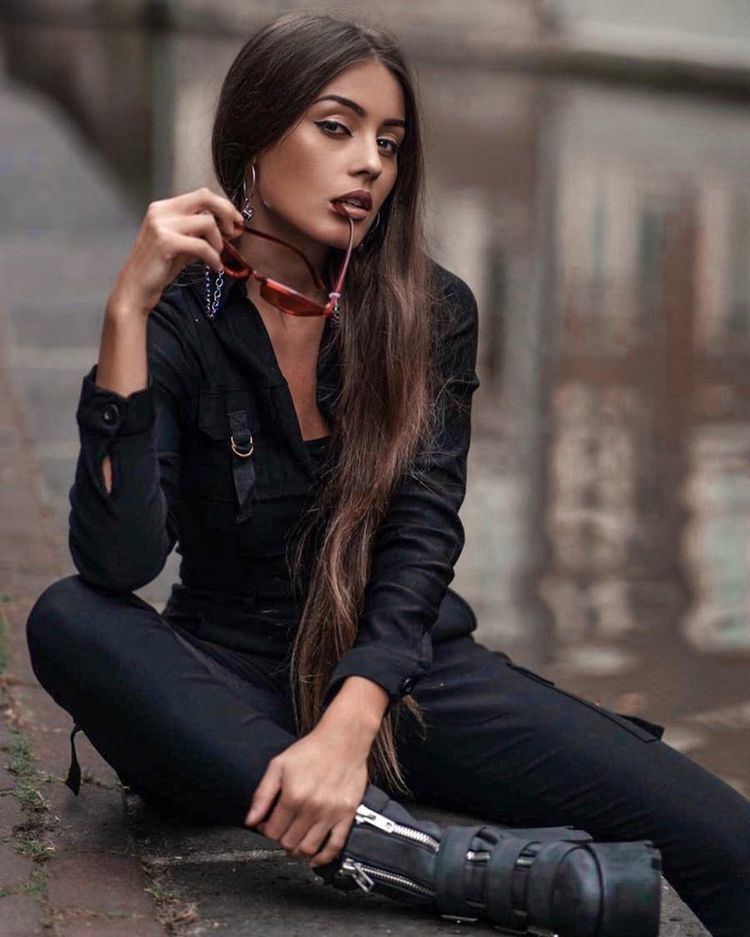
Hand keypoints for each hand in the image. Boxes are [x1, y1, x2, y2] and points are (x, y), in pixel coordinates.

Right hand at [108, 186, 245, 316]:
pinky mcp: (166, 242)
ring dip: (218, 242)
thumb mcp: (183, 245)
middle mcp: (161, 211)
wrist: (136, 287)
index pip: (202, 195)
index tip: (236, 221)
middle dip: (226, 213)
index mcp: (164, 208)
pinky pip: (201, 245)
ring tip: (216, 257)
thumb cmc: (159, 268)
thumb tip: (232, 229)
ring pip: (207, 222)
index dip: (224, 206)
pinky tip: (215, 267)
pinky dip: (213, 257)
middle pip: (205, 198)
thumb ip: (203, 234)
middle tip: (233, 232)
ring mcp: (162, 225)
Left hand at [243, 723, 369, 868]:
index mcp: (293, 796)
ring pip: (309, 848)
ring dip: (297, 852)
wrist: (343, 740)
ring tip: (294, 844)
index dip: (265, 830)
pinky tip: (315, 859)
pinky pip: (335, 846)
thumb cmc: (311, 750)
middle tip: (281, 831)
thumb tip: (250, 821)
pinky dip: (324, 858)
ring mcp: (331, 814)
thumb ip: (262, 794)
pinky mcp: (347, 815)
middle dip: (280, 840)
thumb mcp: (278, 765)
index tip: (267, 824)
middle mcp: (312, 808)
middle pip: (289, 842)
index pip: (272, 831)